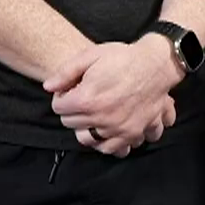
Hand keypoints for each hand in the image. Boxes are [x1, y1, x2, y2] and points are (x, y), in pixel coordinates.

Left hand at [44, 35, 182, 155]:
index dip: (63, 96)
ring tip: (93, 115)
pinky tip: (105, 130)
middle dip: (73, 111)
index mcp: (87, 99)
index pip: (59, 108)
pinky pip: (111, 148)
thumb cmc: (122, 58)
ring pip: (88, 139)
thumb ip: (66, 72)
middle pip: (71, 123)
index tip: (71, 90)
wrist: (155, 64)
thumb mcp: (91, 56)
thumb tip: (48, 87)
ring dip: (86, 128)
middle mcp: (101, 118)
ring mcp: (117, 128)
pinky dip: (105, 142)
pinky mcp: (132, 133)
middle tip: (83, 98)